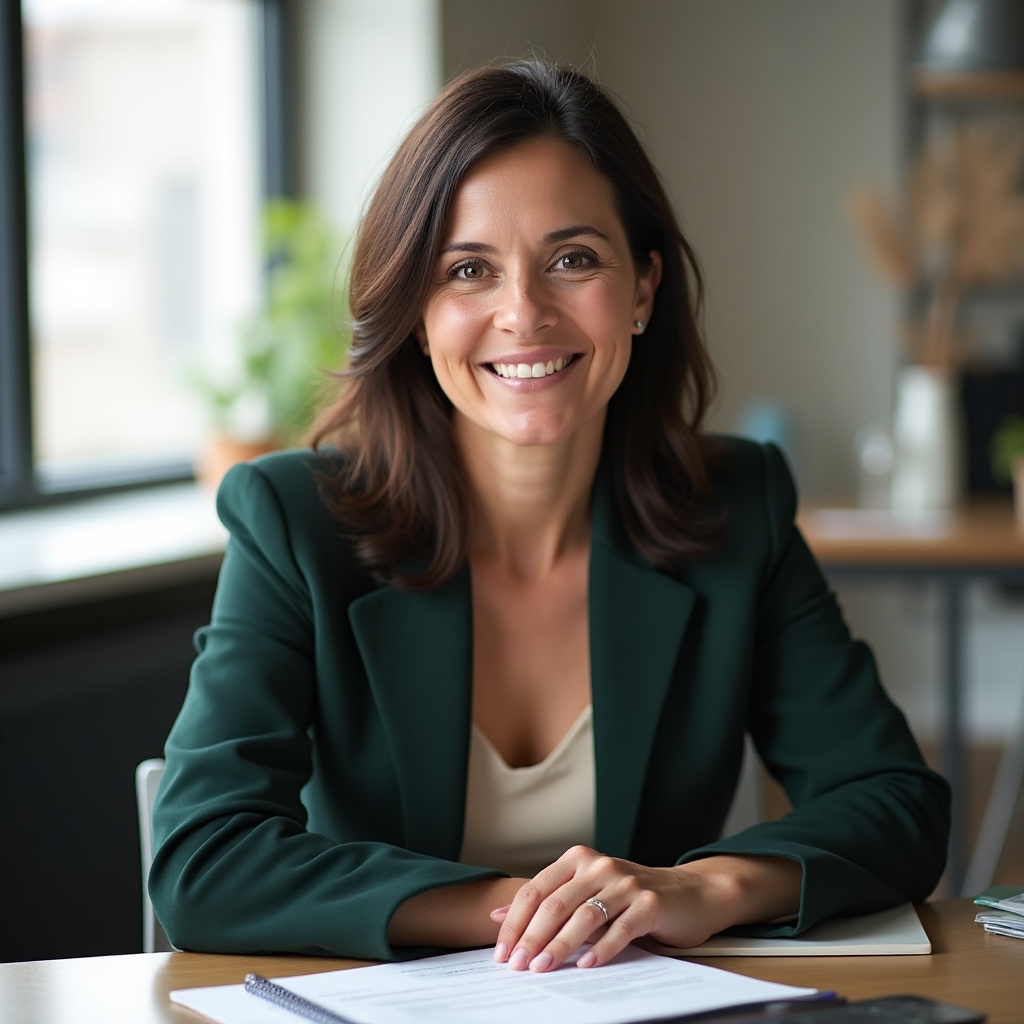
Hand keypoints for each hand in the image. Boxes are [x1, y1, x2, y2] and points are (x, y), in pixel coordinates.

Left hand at [490, 846, 800, 971]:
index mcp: (578, 859)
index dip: (515, 921)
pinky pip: (619, 929)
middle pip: (555, 903)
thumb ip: (549, 900)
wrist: (690, 892)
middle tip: (517, 966)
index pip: (536, 890)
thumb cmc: (632, 895)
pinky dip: (600, 949)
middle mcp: (600, 865)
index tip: (501, 951)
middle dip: (531, 937)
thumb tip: (498, 916)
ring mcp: (626, 882)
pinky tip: (585, 966)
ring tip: (543, 968)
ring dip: (559, 946)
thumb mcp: (587, 891)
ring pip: (584, 916)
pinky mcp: (649, 903)